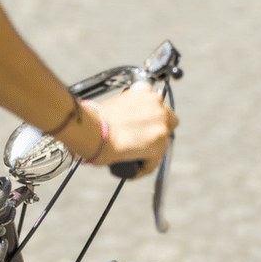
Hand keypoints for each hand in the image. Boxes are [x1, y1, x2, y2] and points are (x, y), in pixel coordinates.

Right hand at [58, 89, 177, 179]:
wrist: (92, 130)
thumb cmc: (95, 119)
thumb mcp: (116, 104)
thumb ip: (129, 110)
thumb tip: (128, 123)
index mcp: (146, 92)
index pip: (157, 106)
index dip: (151, 118)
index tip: (143, 127)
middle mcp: (157, 105)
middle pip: (168, 121)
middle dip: (157, 131)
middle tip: (142, 141)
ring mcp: (160, 126)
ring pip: (163, 142)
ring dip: (151, 150)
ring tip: (135, 158)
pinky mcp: (158, 145)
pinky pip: (154, 160)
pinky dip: (145, 166)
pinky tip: (134, 169)